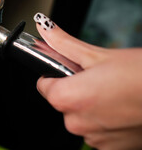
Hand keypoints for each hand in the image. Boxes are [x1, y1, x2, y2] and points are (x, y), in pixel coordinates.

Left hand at [34, 13, 141, 149]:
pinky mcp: (111, 149)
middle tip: (100, 79)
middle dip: (76, 90)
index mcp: (67, 98)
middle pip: (63, 102)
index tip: (71, 70)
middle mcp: (75, 124)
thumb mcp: (98, 55)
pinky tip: (122, 109)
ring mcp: (94, 140)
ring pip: (81, 116)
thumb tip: (45, 29)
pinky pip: (97, 131)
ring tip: (115, 93)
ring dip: (92, 106)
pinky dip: (105, 121)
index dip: (56, 74)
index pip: (44, 85)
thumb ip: (63, 44)